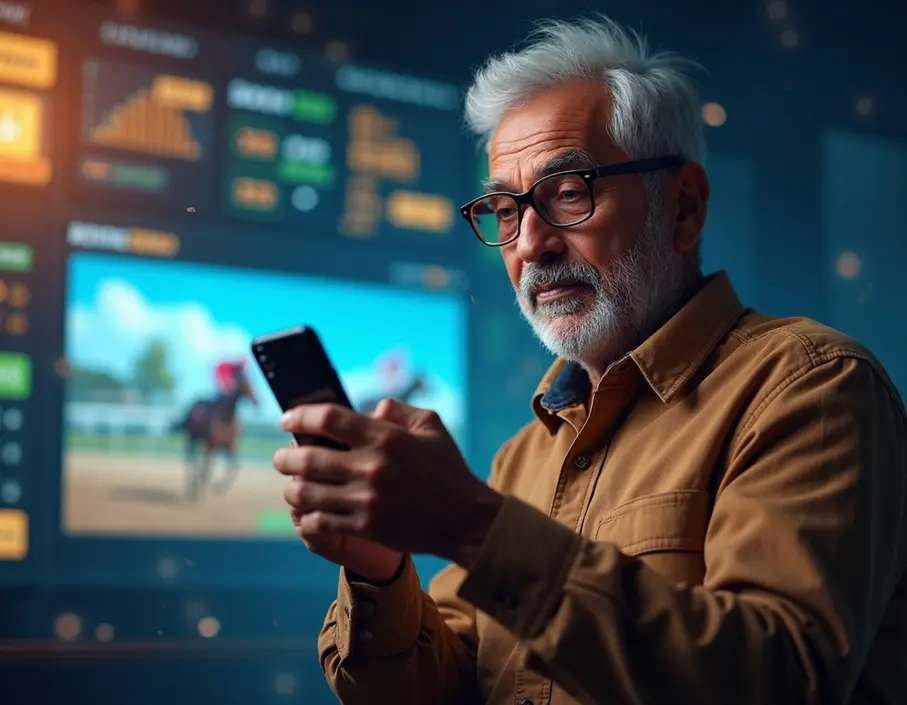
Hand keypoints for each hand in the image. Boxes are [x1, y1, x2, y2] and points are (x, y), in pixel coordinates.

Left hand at [273, 400, 502, 567]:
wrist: (465, 519)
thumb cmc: (449, 470)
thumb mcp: (431, 427)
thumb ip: (399, 410)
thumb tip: (371, 407)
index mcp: (385, 437)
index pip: (329, 419)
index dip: (301, 416)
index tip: (287, 420)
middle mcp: (372, 466)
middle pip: (309, 457)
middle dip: (286, 457)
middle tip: (281, 457)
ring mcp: (367, 499)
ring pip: (307, 492)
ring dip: (291, 488)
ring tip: (291, 485)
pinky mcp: (366, 527)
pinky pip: (321, 522)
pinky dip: (307, 517)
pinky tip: (306, 512)